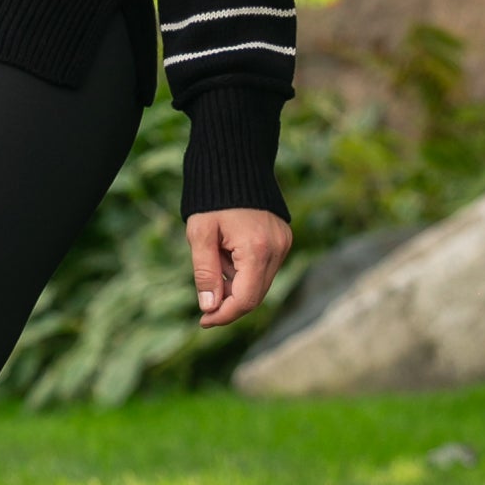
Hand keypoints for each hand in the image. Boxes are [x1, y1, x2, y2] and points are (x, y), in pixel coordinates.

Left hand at [186, 207, 291, 327]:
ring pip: (260, 283)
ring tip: (217, 255)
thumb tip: (209, 307)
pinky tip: (228, 251)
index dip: (224, 315)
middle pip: (255, 295)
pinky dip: (244, 270)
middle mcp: (277, 249)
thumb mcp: (200, 234)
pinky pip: (264, 268)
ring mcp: (284, 244)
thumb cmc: (212, 199)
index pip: (245, 299)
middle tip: (205, 297)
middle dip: (228, 300)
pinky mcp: (284, 239)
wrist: (235, 164)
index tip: (203, 320)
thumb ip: (205, 273)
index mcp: (257, 249)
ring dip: (235, 282)